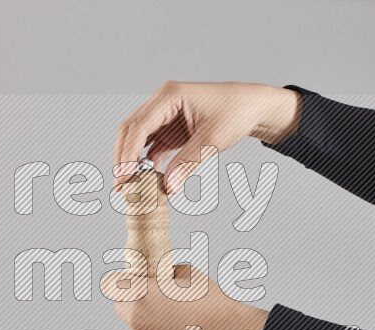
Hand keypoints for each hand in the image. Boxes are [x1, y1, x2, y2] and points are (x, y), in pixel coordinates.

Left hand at [107, 265, 268, 329]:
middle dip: (133, 297)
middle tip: (154, 291)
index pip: (111, 284)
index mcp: (138, 297)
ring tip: (175, 308)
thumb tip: (159, 275)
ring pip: (136, 323)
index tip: (136, 277)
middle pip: (120, 305)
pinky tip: (183, 324)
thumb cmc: (210, 300)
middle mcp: (136, 322)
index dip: (123, 278)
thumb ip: (164, 272)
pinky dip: (160, 329)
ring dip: (146, 314)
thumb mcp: (185, 272)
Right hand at [113, 81, 301, 194]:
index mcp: (169, 96)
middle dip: (123, 159)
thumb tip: (168, 187)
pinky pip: (152, 147)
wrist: (254, 108)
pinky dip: (147, 163)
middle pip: (131, 131)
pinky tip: (146, 181)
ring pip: (138, 139)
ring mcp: (165, 116)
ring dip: (132, 162)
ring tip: (128, 187)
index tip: (123, 177)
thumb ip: (188, 163)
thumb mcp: (213, 140)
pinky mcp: (172, 129)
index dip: (126, 153)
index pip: (138, 126)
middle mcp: (162, 103)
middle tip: (120, 187)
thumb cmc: (236, 112)